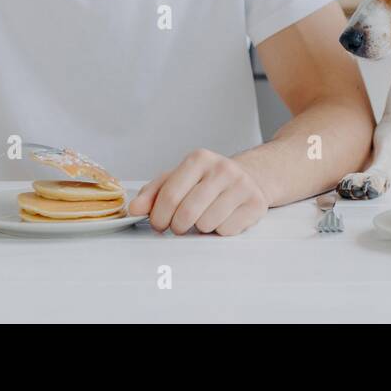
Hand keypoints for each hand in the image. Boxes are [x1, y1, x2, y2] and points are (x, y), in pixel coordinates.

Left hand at [128, 149, 268, 235]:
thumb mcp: (178, 179)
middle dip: (177, 226)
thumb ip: (153, 193)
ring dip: (200, 228)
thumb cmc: (207, 181)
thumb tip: (134, 209)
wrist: (249, 177)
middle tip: (179, 225)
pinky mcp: (256, 203)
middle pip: (187, 213)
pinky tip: (222, 218)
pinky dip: (219, 231)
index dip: (158, 217)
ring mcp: (242, 185)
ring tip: (203, 217)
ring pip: (207, 224)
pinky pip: (226, 231)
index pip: (169, 195)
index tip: (158, 223)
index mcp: (199, 159)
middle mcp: (222, 168)